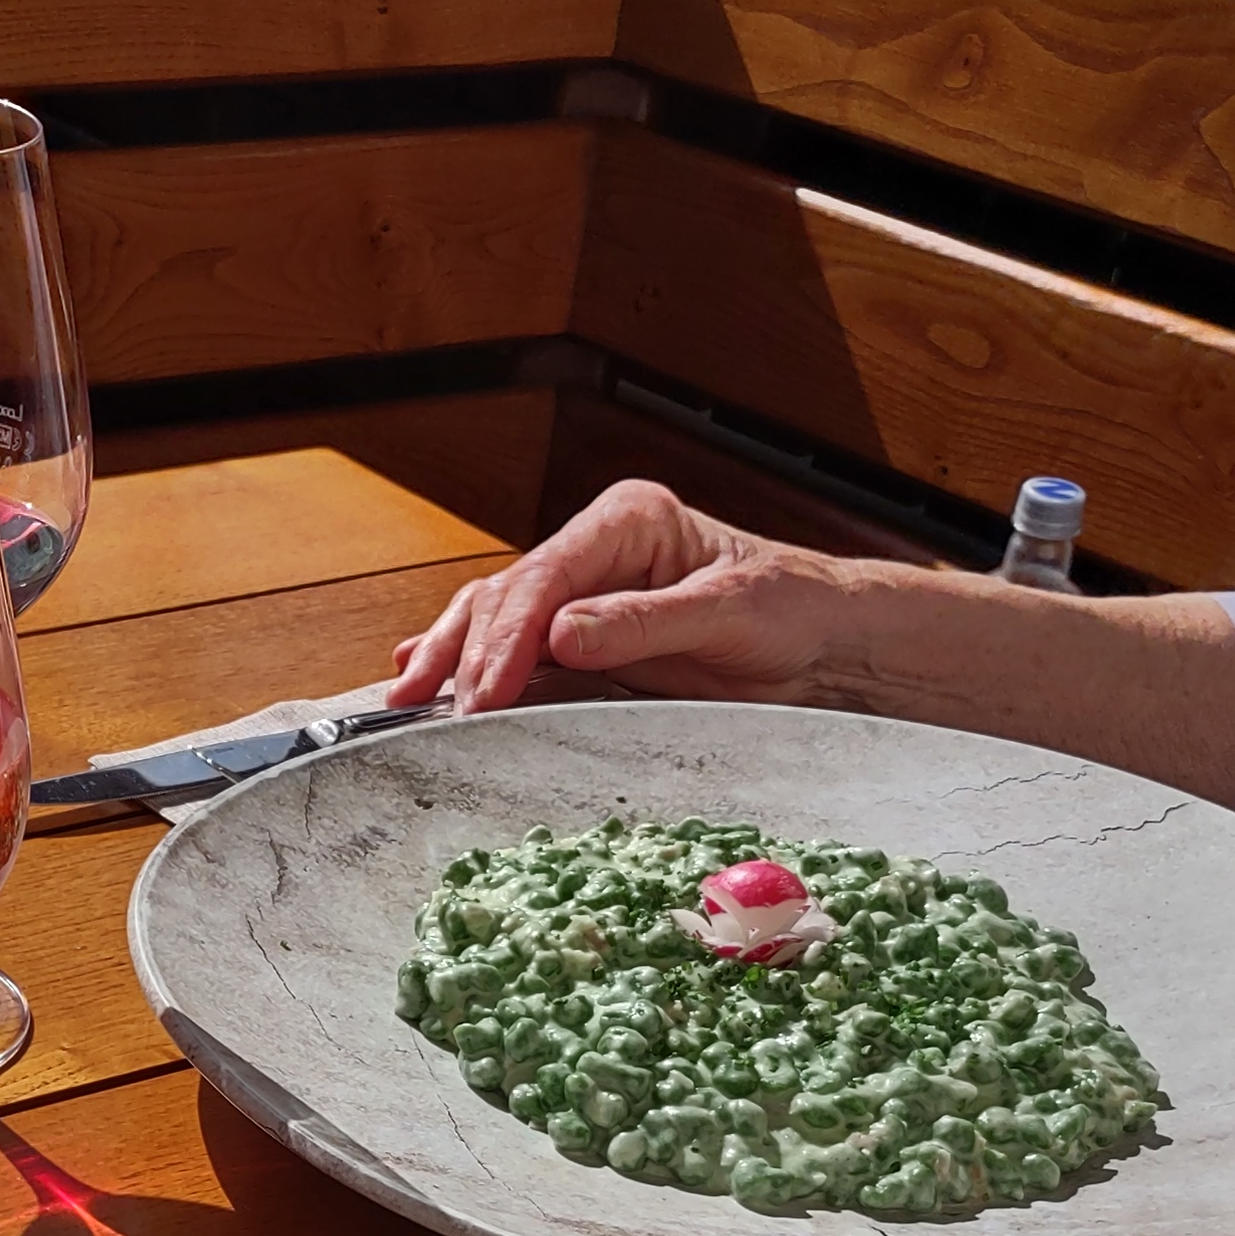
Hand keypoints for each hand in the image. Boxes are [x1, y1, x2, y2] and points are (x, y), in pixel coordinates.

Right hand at [390, 481, 874, 712]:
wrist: (825, 638)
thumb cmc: (791, 611)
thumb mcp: (729, 614)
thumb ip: (644, 623)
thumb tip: (561, 635)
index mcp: (630, 521)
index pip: (548, 575)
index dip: (509, 635)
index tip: (488, 690)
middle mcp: (597, 548)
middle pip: (507, 594)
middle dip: (471, 654)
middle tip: (452, 714)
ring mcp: (584, 589)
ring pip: (493, 615)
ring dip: (450, 657)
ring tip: (409, 699)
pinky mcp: (583, 634)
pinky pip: (511, 644)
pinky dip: (467, 660)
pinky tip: (420, 677)